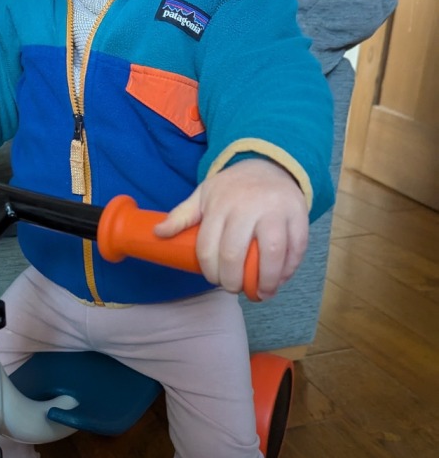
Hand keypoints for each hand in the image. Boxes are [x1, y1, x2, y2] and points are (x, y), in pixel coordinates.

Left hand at [154, 159, 308, 299]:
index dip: (211, 271)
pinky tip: (280, 279)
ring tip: (261, 293)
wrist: (270, 164)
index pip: (209, 247)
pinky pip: (297, 247)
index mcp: (221, 204)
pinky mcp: (299, 213)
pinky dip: (289, 268)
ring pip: (271, 252)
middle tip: (234, 289)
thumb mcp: (204, 195)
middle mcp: (248, 206)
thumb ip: (182, 215)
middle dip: (233, 281)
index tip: (215, 280)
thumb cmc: (232, 188)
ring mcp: (276, 209)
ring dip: (266, 280)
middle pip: (236, 253)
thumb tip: (157, 233)